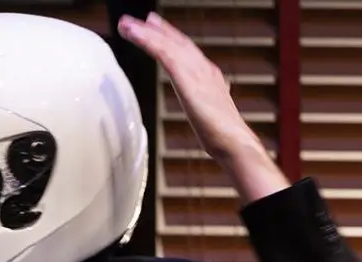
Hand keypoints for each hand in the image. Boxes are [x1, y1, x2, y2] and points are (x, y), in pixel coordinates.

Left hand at [117, 12, 260, 165]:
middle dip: (156, 30)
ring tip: (127, 24)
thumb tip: (199, 107)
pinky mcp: (187, 78)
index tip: (155, 28)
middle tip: (136, 20)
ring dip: (145, 32)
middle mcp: (203, 68)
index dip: (170, 37)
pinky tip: (134, 35)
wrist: (234, 141)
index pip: (187, 50)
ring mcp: (197, 71)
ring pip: (168, 44)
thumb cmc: (222, 136)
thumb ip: (202, 105)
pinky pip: (164, 54)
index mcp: (209, 76)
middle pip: (177, 42)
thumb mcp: (208, 116)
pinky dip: (148, 41)